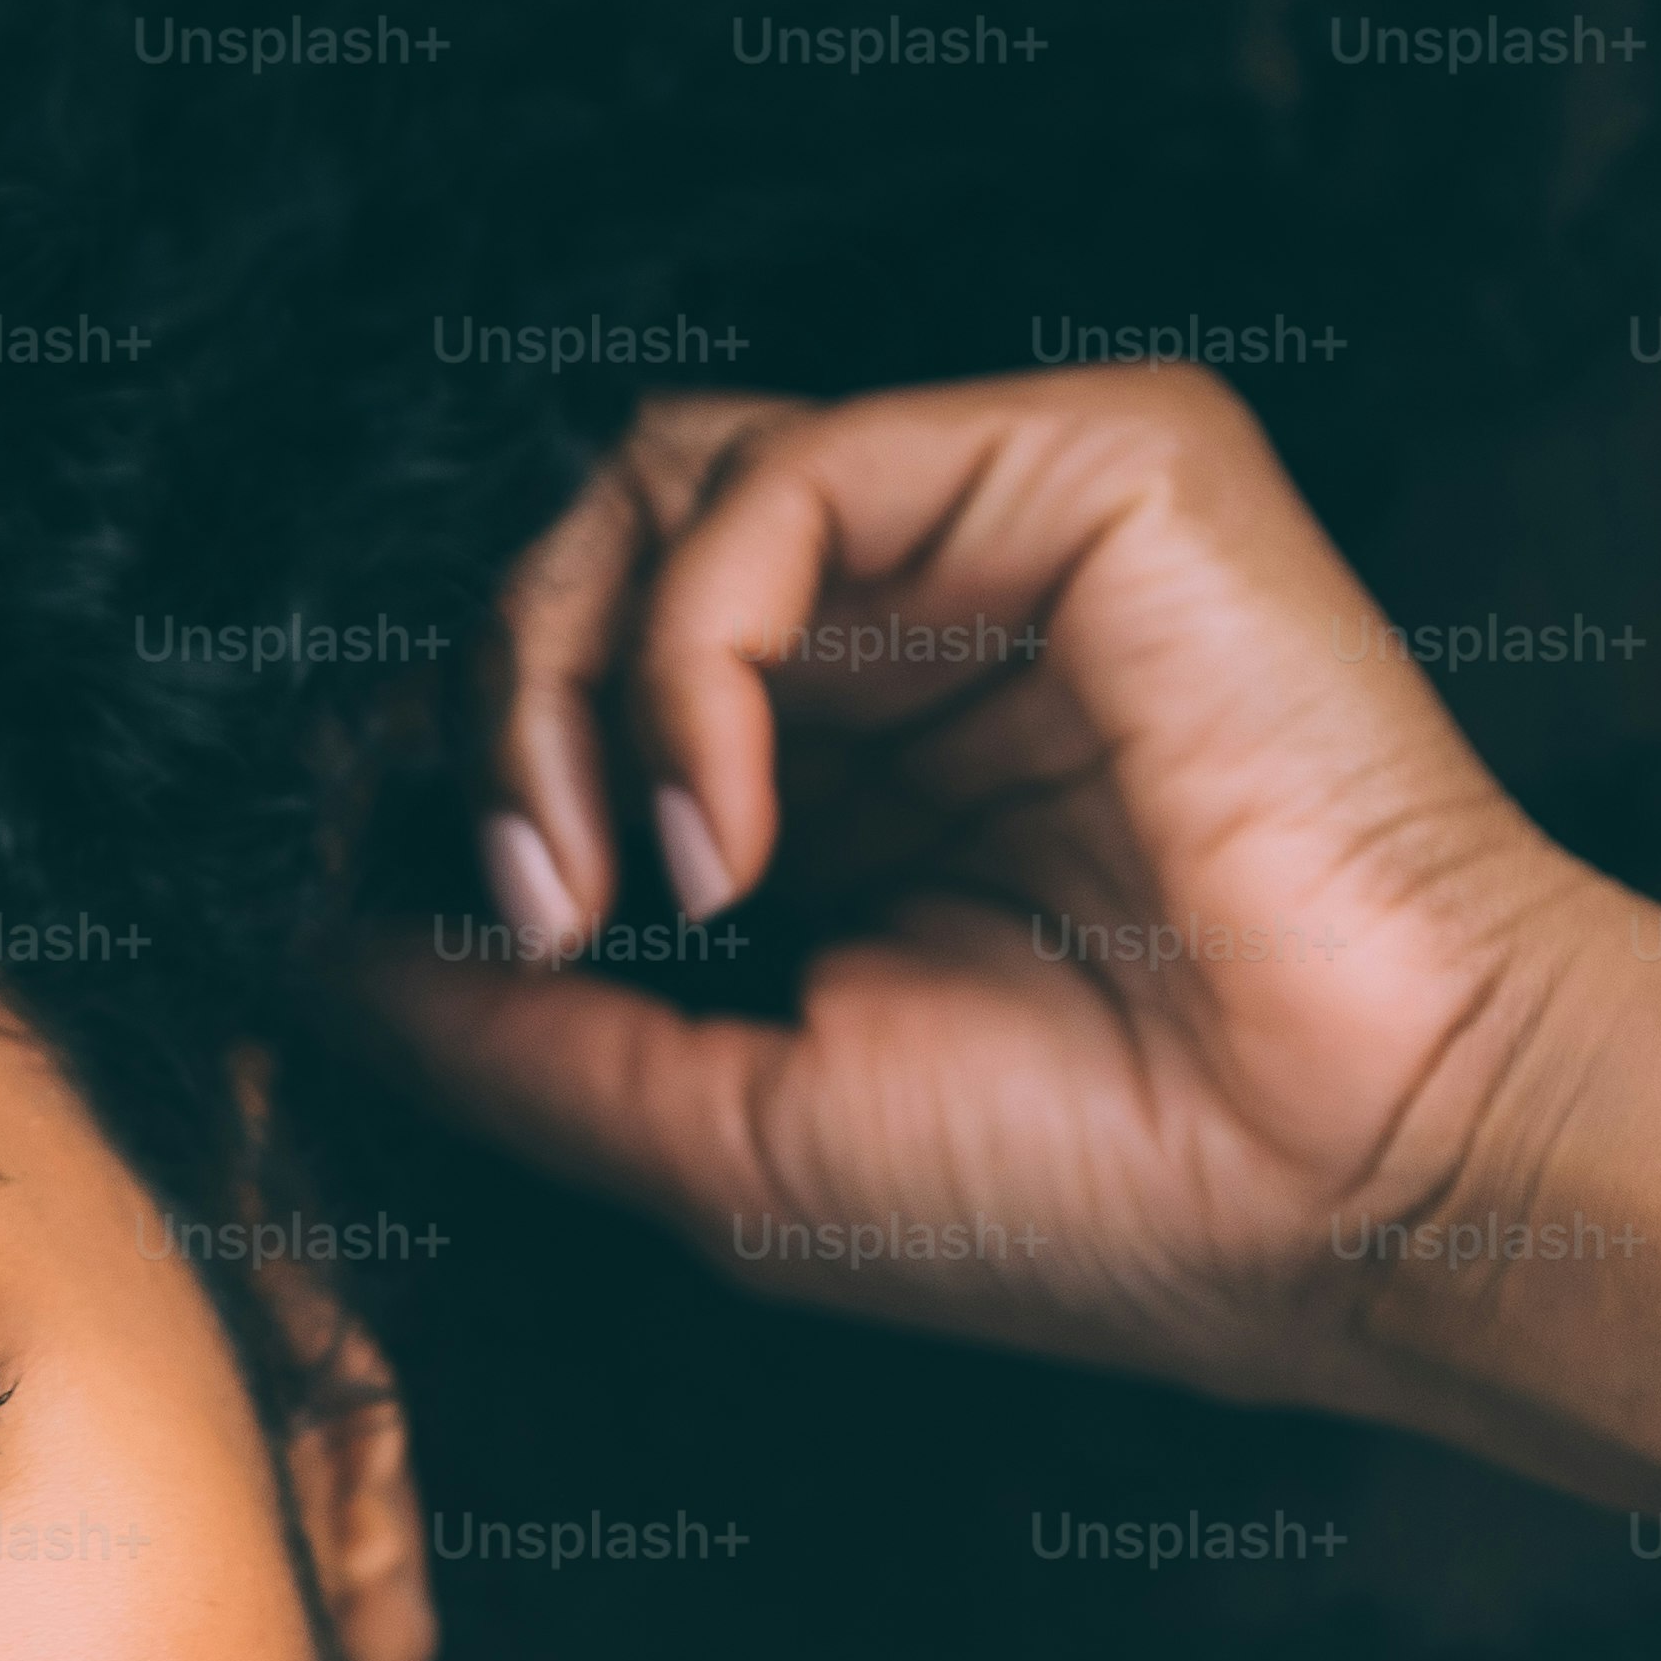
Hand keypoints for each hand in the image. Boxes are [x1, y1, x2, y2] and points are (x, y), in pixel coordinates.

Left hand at [360, 366, 1644, 1424]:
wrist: (1360, 1184)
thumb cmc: (1087, 1196)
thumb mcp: (712, 1131)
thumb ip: (503, 1027)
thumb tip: (301, 941)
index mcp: (828, 784)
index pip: (566, 670)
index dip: (436, 757)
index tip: (353, 895)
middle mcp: (903, 642)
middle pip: (578, 546)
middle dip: (477, 717)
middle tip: (514, 907)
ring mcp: (998, 537)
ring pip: (647, 477)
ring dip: (554, 679)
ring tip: (602, 882)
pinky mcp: (1094, 463)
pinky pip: (784, 473)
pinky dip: (687, 658)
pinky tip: (724, 839)